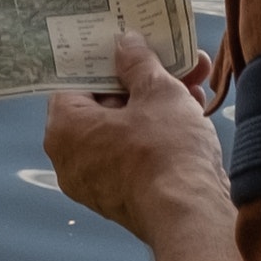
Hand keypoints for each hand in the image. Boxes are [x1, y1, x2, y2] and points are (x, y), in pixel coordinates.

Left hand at [43, 31, 242, 260]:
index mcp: (64, 128)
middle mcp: (71, 159)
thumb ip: (137, 61)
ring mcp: (96, 184)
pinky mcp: (123, 199)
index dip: (106, 58)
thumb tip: (125, 43)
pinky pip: (135, 155)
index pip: (76, 80)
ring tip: (195, 83)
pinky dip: (158, 134)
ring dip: (159, 104)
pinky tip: (194, 113)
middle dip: (144, 80)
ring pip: (125, 129)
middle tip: (172, 62)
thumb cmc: (164, 148)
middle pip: (105, 104)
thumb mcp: (156, 90)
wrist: (191, 217)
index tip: (128, 44)